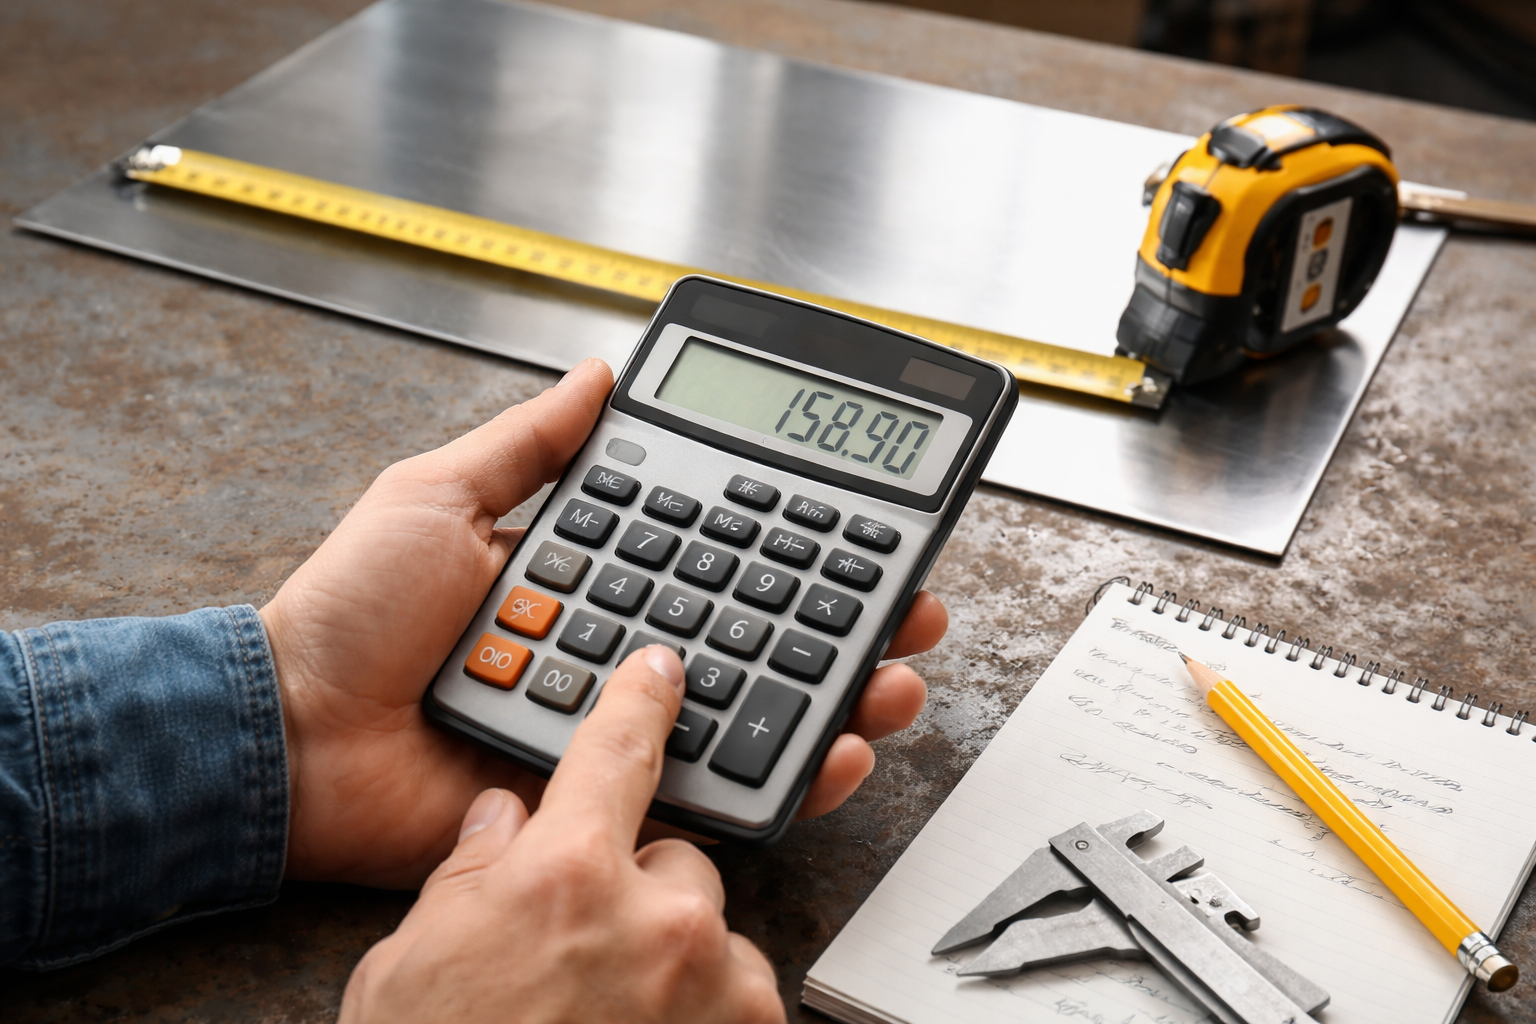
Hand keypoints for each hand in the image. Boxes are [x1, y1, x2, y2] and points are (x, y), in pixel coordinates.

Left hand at [262, 358, 946, 886]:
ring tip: (895, 675)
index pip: (716, 552)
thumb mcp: (438, 497)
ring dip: (841, 693)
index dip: (791, 541)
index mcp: (592, 576)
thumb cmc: (350, 616)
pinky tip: (837, 748)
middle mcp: (620, 650)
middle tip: (910, 603)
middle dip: (846, 619)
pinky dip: (788, 774)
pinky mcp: (611, 800)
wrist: (295, 736)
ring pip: (756, 710)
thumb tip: (597, 374)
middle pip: (758, 632)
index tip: (857, 526)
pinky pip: (713, 790)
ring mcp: (621, 729)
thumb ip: (527, 445)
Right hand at [337, 647, 783, 1023]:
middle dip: (638, 894)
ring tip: (606, 1021)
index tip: (663, 670)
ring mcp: (710, 986)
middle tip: (584, 960)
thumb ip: (472, 870)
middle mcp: (654, 918)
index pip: (615, 752)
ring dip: (674, 962)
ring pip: (710, 935)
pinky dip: (701, 1013)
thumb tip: (506, 814)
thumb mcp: (414, 960)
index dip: (639, 703)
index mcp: (562, 876)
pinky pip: (737, 998)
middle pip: (675, 861)